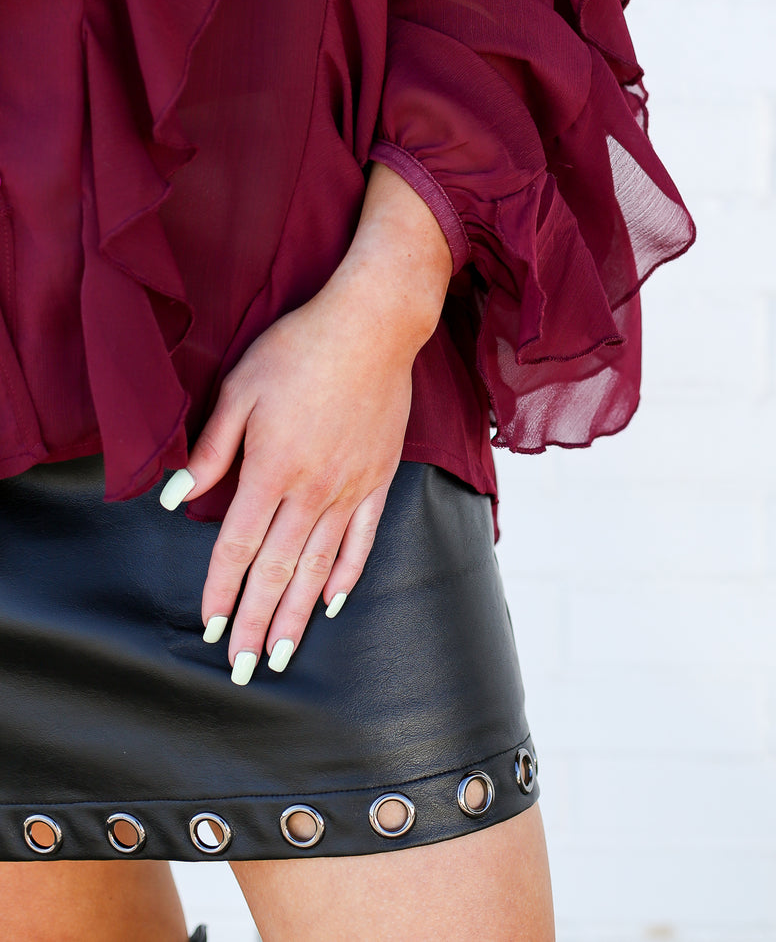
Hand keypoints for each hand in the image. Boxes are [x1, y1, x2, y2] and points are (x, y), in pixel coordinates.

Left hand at [159, 162, 453, 682]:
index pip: (238, 547)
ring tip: (283, 655)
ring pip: (318, 566)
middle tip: (243, 670)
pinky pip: (361, 539)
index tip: (211, 629)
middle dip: (257, 624)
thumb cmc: (299, 349)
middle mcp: (312, 490)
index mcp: (272, 470)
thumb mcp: (240, 388)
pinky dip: (345, 575)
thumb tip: (174, 497)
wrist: (373, 326)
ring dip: (298, 615)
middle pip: (277, 571)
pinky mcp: (378, 478)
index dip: (222, 592)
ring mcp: (350, 488)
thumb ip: (210, 448)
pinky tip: (331, 602)